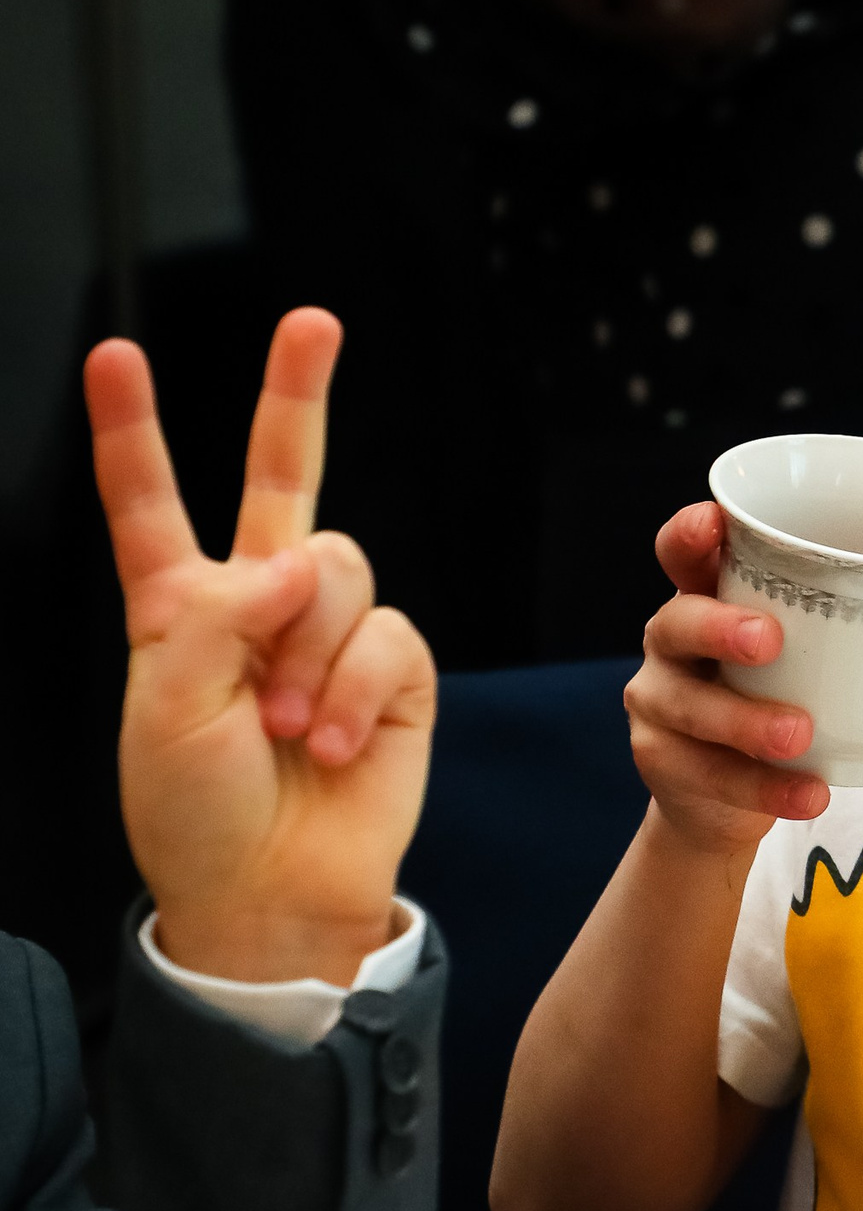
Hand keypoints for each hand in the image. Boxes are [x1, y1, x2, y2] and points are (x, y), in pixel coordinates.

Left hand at [88, 309, 434, 984]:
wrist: (272, 889)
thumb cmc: (195, 809)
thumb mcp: (161, 707)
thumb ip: (217, 614)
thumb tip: (300, 561)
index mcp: (179, 607)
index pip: (152, 504)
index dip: (134, 430)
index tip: (117, 355)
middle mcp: (261, 605)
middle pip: (285, 478)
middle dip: (298, 395)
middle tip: (313, 321)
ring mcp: (332, 635)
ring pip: (342, 569)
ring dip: (312, 654)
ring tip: (290, 728)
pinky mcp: (397, 673)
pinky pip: (389, 637)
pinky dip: (356, 692)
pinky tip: (334, 743)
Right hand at [625, 502, 828, 856]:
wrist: (721, 794)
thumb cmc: (776, 697)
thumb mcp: (805, 655)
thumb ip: (850, 628)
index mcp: (706, 599)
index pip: (682, 553)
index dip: (691, 533)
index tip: (716, 522)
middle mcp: (671, 644)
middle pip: (676, 622)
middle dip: (721, 627)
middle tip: (770, 639)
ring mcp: (659, 703)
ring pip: (692, 707)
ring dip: (748, 720)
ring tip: (800, 733)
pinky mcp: (663, 763)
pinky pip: (714, 776)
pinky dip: (767, 789)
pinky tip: (810, 794)